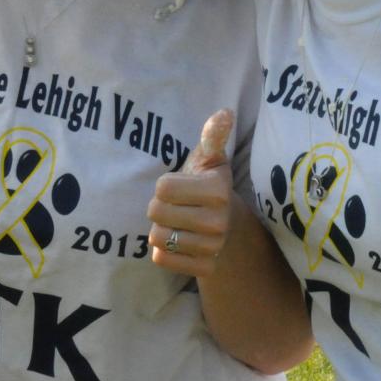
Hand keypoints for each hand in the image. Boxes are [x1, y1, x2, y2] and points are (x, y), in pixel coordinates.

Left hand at [146, 110, 235, 277]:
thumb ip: (212, 136)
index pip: (162, 187)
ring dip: (161, 229)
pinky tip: (179, 242)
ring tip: (179, 223)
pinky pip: (161, 259)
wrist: (224, 225)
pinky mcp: (203, 268)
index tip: (182, 186)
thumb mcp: (209, 159)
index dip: (165, 185)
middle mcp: (219, 221)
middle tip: (178, 206)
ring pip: (157, 237)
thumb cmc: (207, 185)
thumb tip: (224, 112)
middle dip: (160, 207)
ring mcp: (213, 247)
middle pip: (155, 212)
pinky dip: (163, 251)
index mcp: (219, 190)